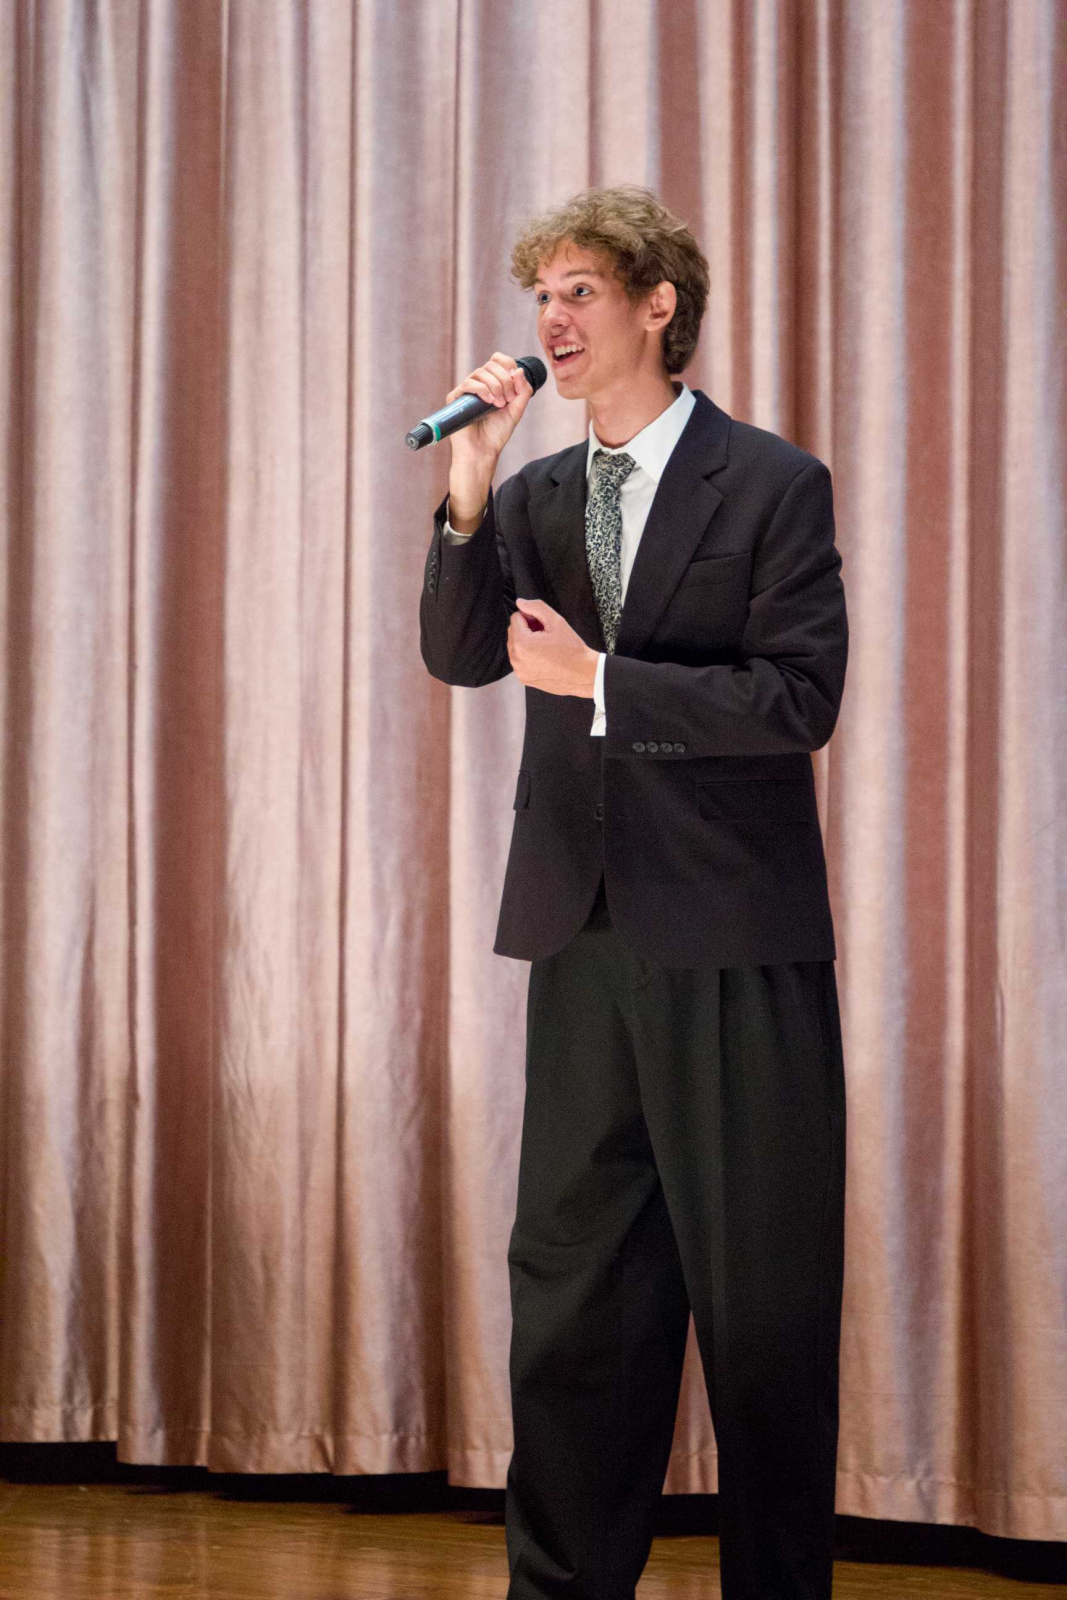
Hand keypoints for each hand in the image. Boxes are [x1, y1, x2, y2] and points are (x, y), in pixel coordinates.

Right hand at [446, 353, 534, 493]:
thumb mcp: (516, 411)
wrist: (482, 452)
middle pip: (491, 365)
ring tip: (499, 404)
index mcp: (492, 384)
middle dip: (504, 381)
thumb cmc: (497, 434)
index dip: (508, 365)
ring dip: (495, 386)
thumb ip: (523, 391)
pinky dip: (482, 389)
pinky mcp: (456, 398)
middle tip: (508, 400)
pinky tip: (489, 401)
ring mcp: (466, 391)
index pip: (498, 361)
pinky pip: (469, 383)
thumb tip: (518, 370)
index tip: (515, 385)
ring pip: (481, 372)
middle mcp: (479, 384)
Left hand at [507, 598, 597, 697]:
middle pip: (513, 632)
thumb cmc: (571, 649)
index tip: (543, 625)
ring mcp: (519, 671)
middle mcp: (516, 659)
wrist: (582, 674)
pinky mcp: (524, 678)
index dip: (531, 617)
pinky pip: (520, 660)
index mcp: (521, 643)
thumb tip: (520, 603)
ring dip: (526, 643)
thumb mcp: (556, 621)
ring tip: (545, 647)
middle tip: (546, 635)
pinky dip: (528, 656)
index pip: (515, 618)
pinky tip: (543, 658)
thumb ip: (536, 607)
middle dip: (527, 630)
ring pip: (515, 647)